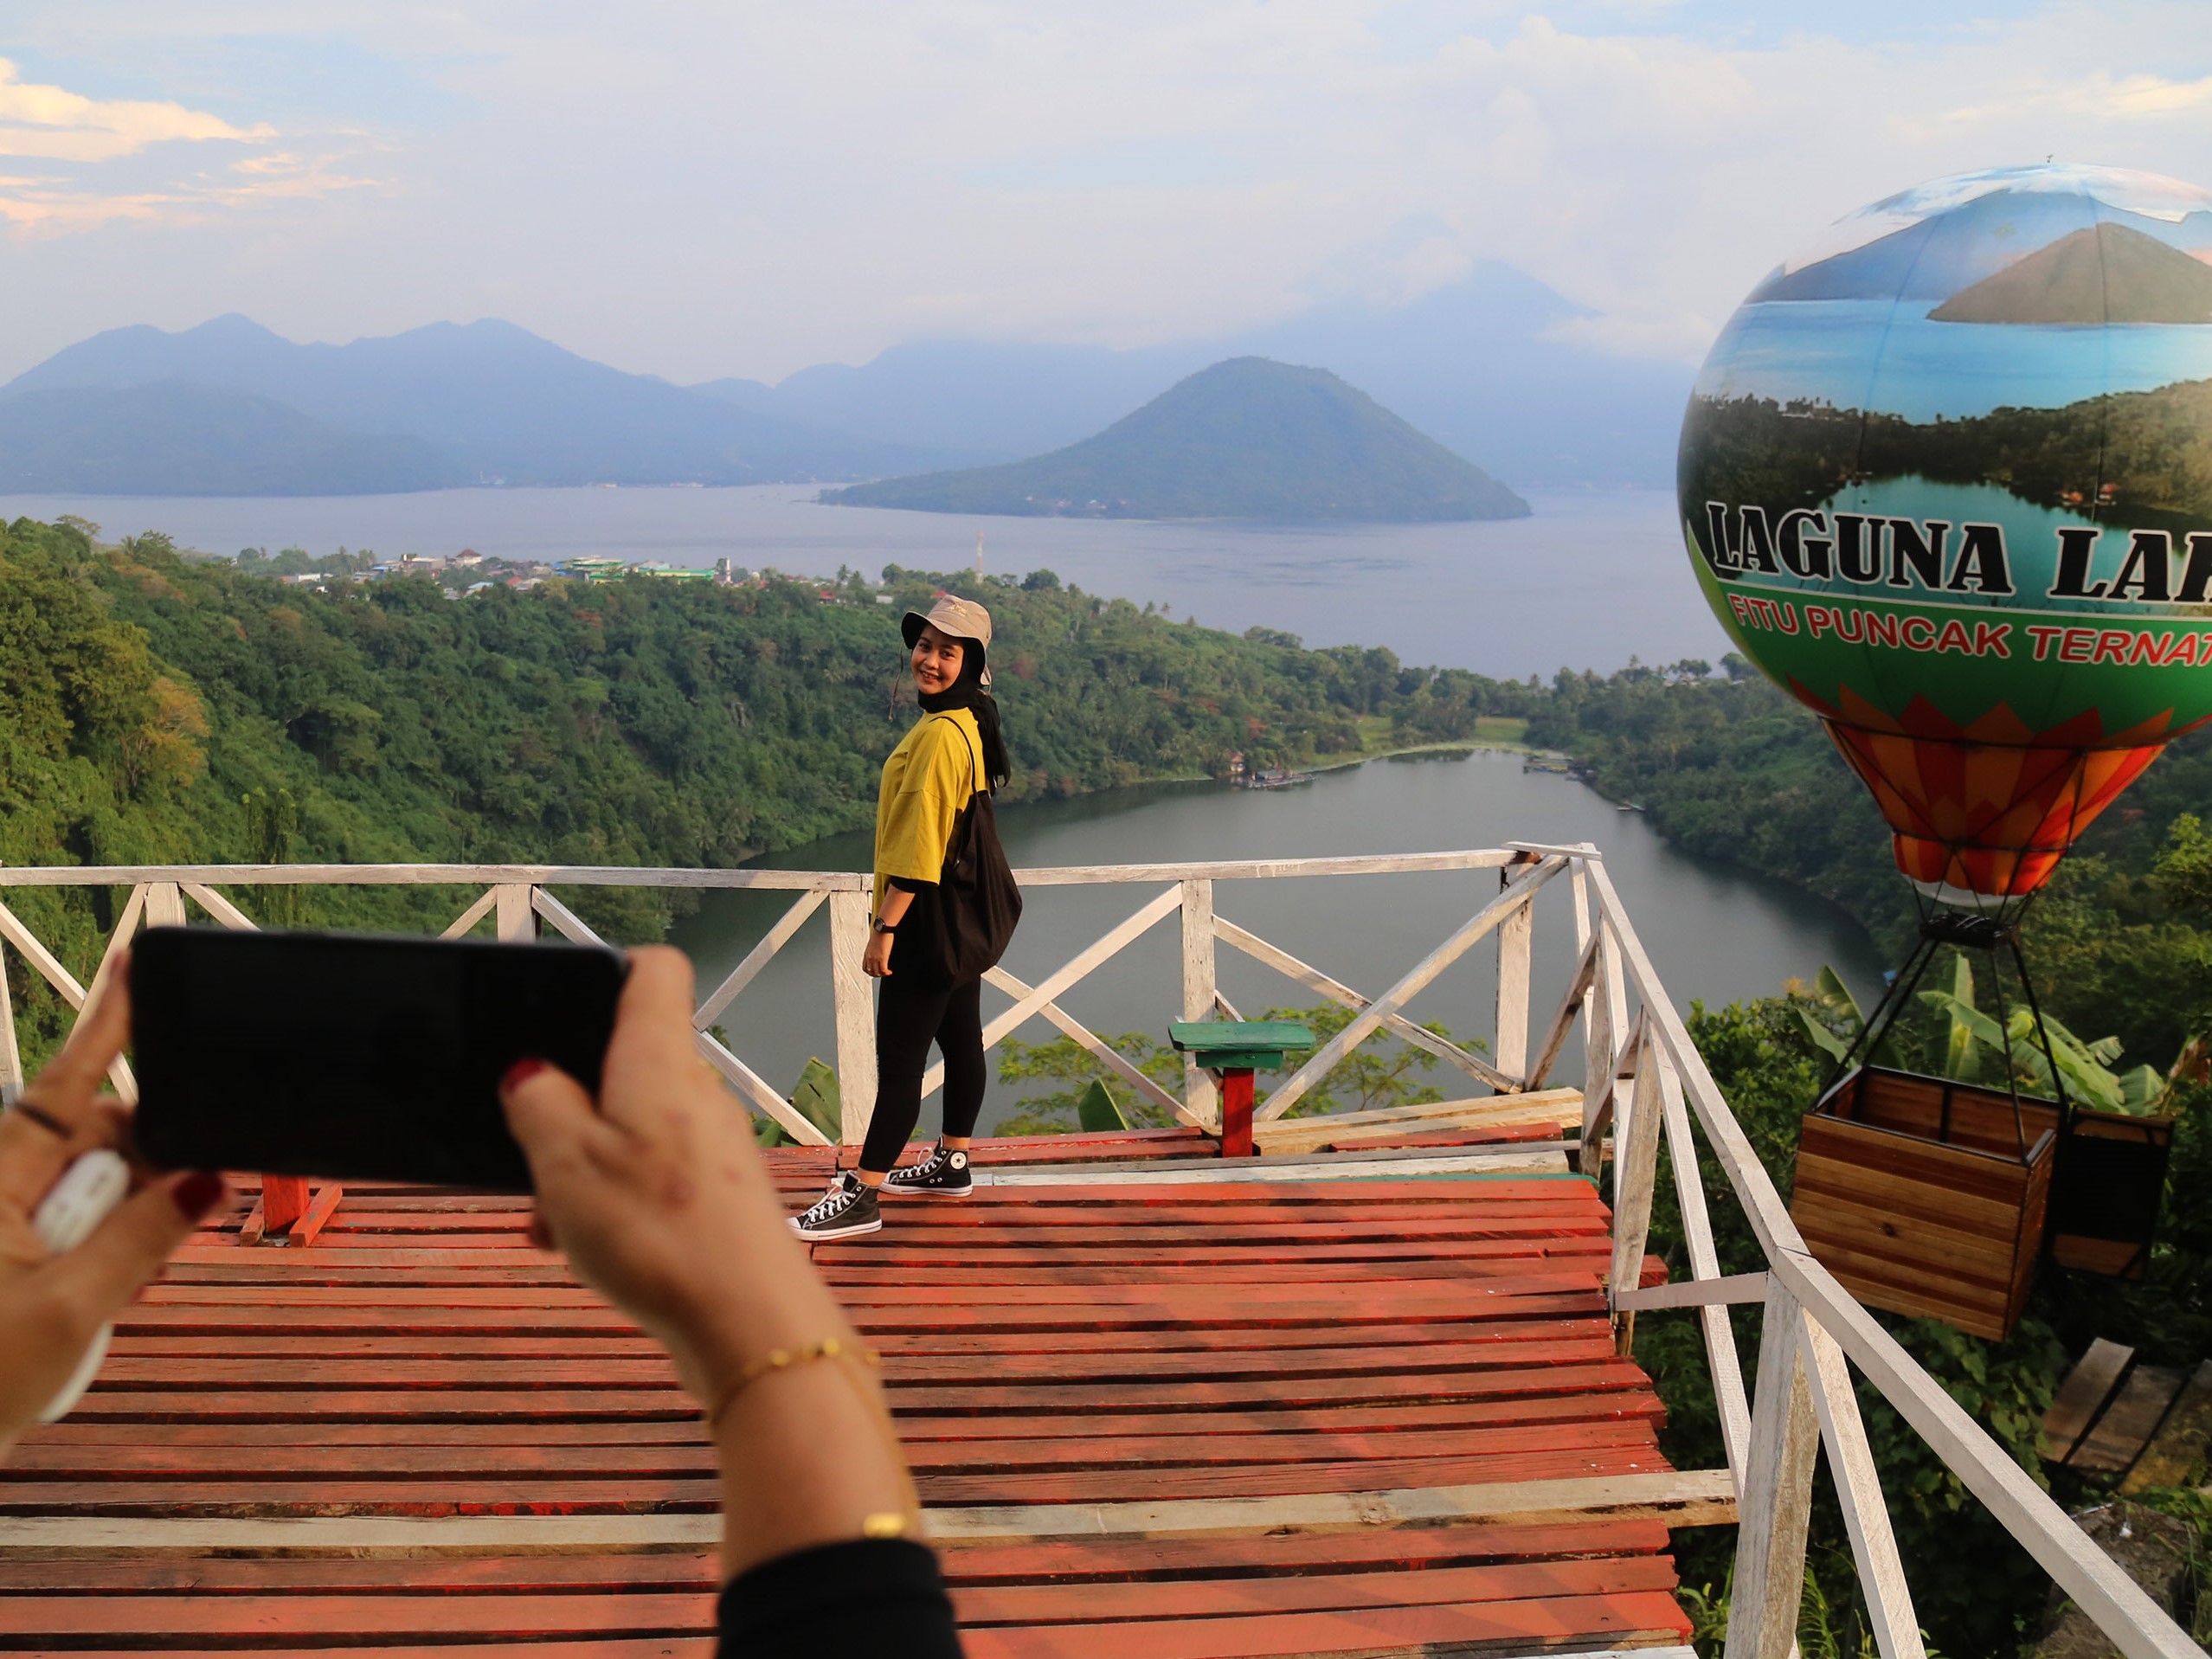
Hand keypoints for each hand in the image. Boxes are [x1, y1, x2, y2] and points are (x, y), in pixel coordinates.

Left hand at [0, 967, 227, 1453]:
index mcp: (0, 1183)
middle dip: (145, 1162)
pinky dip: (93, 1253)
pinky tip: (99, 1297)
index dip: (109, 1023)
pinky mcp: (1, 1258)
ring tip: (120, 1289)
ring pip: (80, 1190)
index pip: (67, 1086)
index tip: (138, 961)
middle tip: (188, 1212)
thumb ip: (141, 1243)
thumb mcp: (69, 1314)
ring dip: (119, 1222)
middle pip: (88, 1140)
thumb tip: (206, 1179)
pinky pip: (60, 1231)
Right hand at [499, 947, 854, 1404]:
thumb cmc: (660, 1234)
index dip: (605, 971)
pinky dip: (610, 1201)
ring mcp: (710, 1143)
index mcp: (660, 1060)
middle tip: (530, 1148)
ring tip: (549, 1221)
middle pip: (626, 1061)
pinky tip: (582, 1249)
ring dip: (581, 1165)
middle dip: (568, 1102)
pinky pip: (649, 1176)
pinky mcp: (716, 1193)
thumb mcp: (565, 1162)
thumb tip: (529, 1072)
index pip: (653, 973)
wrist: (747, 1322)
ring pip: (630, 1128)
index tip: (557, 1001)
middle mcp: (695, 1091)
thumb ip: (538, 1103)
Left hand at [863, 929, 892, 977]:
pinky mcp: (882, 958)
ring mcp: (875, 958)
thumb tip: (877, 952)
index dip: (870, 972)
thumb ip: (873, 950)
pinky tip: (889, 972)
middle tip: (882, 974)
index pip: (865, 968)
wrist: (882, 929)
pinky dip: (887, 973)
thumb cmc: (879, 933)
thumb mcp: (872, 944)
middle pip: (870, 972)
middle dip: (876, 975)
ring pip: (877, 973)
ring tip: (887, 973)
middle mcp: (869, 957)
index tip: (875, 972)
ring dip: (882, 975)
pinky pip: (883, 970)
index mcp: (866, 954)